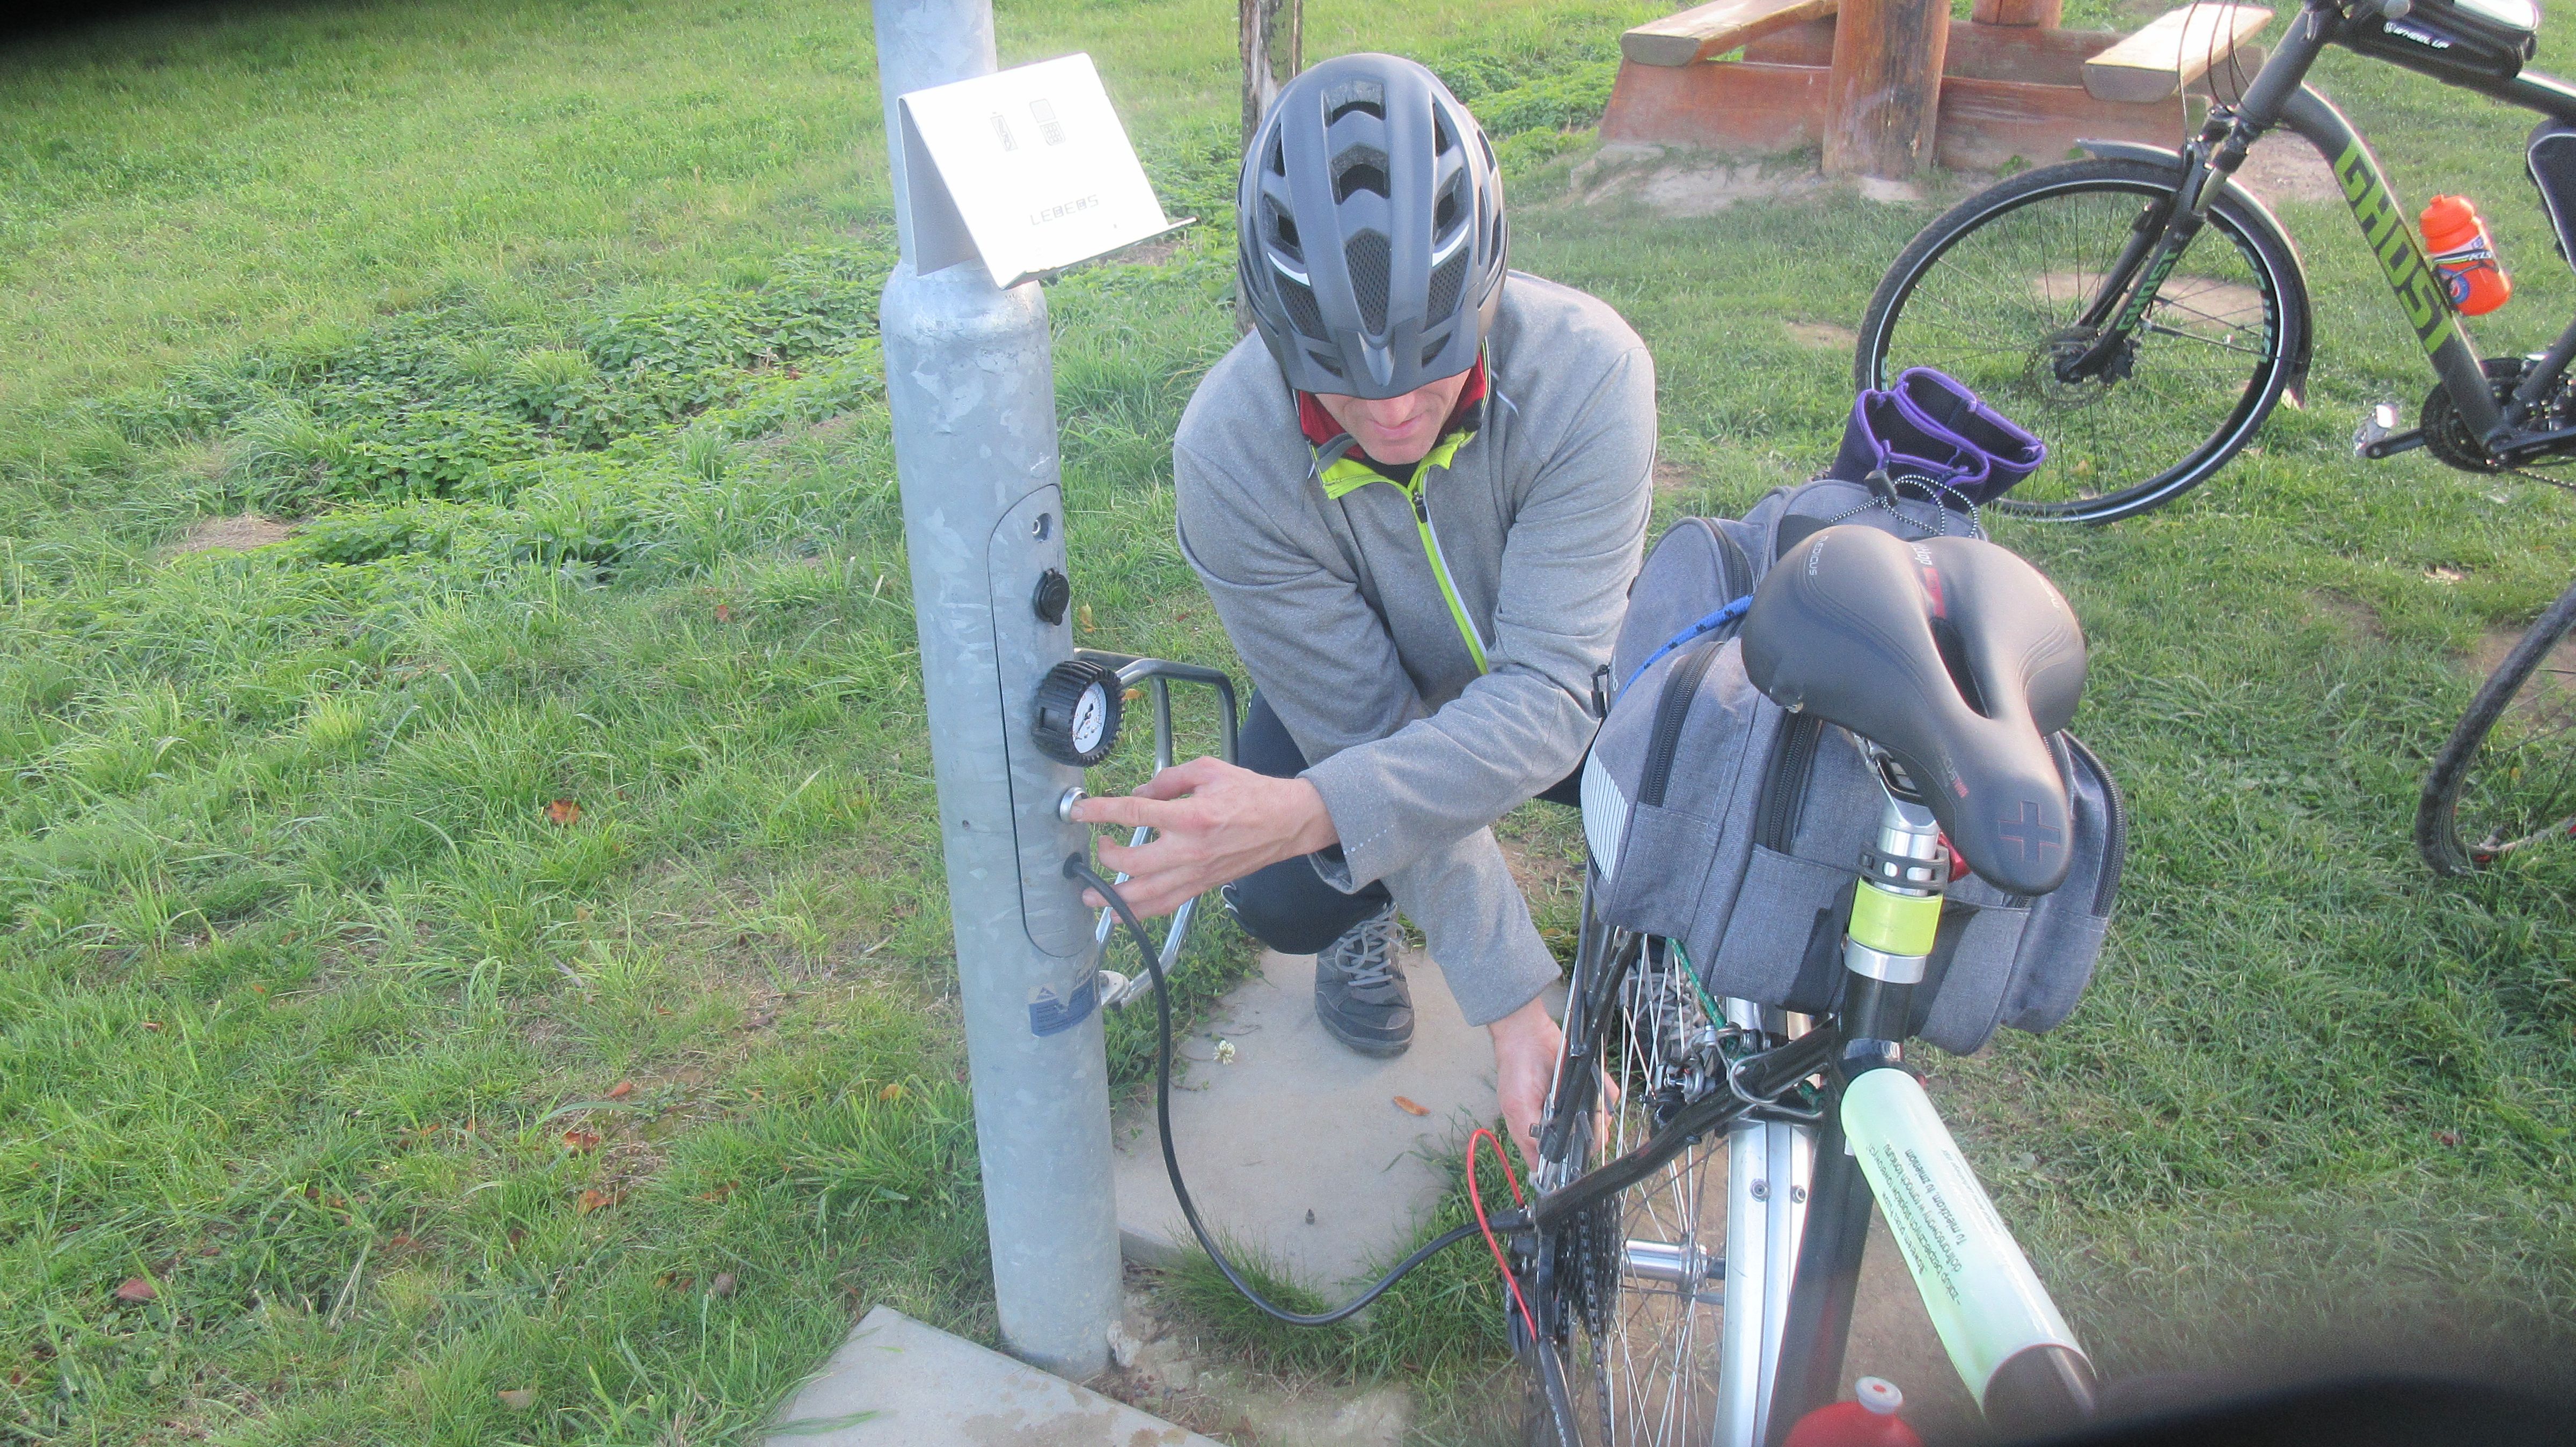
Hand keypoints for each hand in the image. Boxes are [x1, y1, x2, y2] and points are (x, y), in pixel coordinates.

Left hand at [1066, 756, 1338, 918]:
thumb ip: (1168, 779)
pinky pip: (1166, 905)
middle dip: (1106, 857)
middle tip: (1098, 847)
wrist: (1286, 823)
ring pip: (1146, 894)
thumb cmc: (1250, 793)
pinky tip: (1119, 915)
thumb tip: (1137, 794)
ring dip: (1113, 896)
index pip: (1134, 814)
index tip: (1079, 812)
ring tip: (1089, 894)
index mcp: (1191, 815)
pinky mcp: (1202, 886)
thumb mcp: (1209, 769)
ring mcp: (1196, 873)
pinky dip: (1139, 913)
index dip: (1100, 812)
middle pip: (1133, 863)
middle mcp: (1190, 850)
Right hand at [1489, 994, 1620, 1179]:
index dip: (1568, 1163)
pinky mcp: (1585, 1087)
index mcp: (1536, 1131)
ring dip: (1601, 1114)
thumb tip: (1542, 1163)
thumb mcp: (1516, 1105)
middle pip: (1583, 1143)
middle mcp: (1556, 1121)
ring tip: (1595, 1106)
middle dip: (1591, 1136)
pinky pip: (1606, 1096)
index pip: (1555, 1159)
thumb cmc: (1516, 1068)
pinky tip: (1600, 1088)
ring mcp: (1572, 1104)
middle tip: (1591, 1125)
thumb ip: (1530, 1134)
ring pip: (1599, 1122)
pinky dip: (1607, 1092)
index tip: (1578, 1154)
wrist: (1528, 1032)